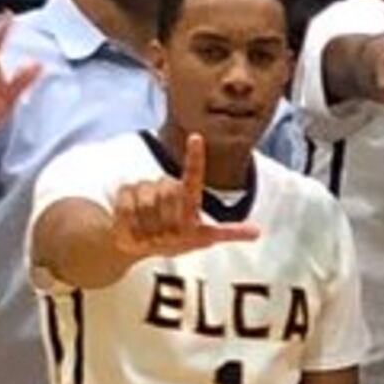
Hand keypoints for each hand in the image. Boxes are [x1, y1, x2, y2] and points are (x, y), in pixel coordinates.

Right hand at [109, 135, 264, 260]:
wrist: (138, 246)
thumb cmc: (175, 241)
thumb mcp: (202, 239)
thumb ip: (228, 233)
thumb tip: (257, 232)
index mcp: (189, 196)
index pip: (194, 173)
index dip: (195, 156)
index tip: (196, 137)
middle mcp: (169, 186)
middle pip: (168, 192)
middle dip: (165, 219)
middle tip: (164, 234)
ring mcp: (147, 186)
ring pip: (148, 200)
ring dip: (148, 225)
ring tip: (150, 233)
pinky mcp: (126, 191)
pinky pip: (128, 205)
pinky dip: (131, 223)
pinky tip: (133, 229)